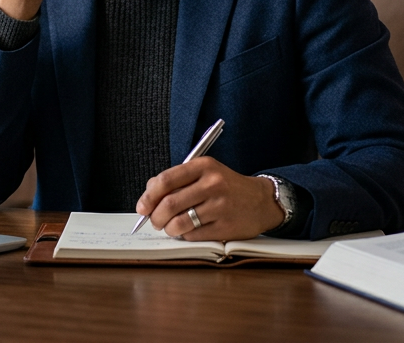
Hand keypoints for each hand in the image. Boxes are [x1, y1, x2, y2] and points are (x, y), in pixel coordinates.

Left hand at [135, 157, 285, 241]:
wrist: (261, 200)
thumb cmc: (226, 187)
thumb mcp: (205, 173)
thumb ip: (177, 180)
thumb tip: (148, 195)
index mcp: (203, 166)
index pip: (166, 180)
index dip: (149, 196)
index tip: (142, 207)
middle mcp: (212, 184)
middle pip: (170, 204)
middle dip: (156, 217)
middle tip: (155, 222)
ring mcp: (220, 206)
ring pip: (180, 222)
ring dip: (169, 229)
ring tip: (171, 227)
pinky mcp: (226, 226)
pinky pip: (194, 235)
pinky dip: (185, 236)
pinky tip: (189, 231)